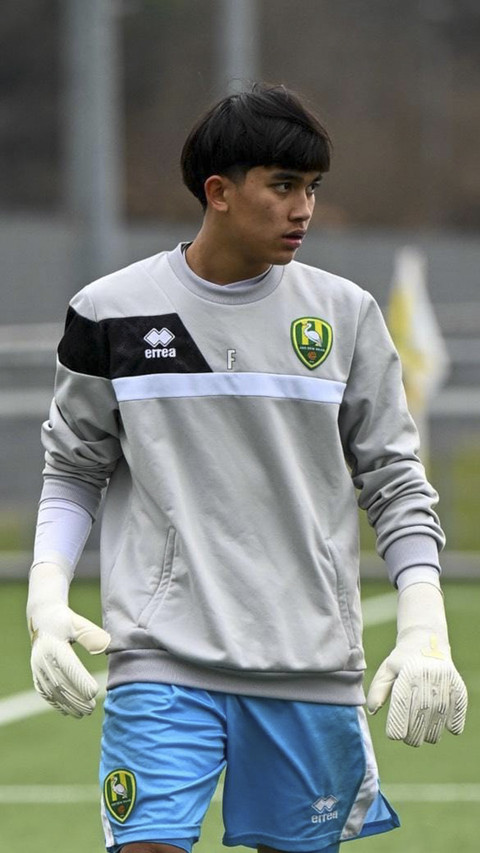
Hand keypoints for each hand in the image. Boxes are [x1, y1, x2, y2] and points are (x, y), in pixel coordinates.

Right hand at [27, 562, 109, 717]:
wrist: (42, 618)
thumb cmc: (65, 621)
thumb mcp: (77, 623)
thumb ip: (90, 635)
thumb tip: (106, 646)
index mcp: (54, 646)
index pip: (69, 667)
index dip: (80, 681)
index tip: (94, 692)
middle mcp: (43, 659)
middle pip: (60, 683)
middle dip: (76, 698)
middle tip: (91, 708)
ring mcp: (38, 667)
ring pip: (52, 691)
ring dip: (67, 704)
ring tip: (83, 713)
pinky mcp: (36, 673)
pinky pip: (44, 691)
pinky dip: (55, 703)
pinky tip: (67, 712)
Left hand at [366, 582, 466, 746]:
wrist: (427, 640)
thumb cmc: (402, 660)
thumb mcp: (387, 670)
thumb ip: (378, 690)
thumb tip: (372, 711)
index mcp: (407, 673)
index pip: (402, 704)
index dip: (398, 724)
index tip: (394, 736)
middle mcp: (427, 677)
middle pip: (421, 714)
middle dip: (414, 734)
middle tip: (409, 739)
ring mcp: (444, 681)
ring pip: (439, 717)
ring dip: (432, 732)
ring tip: (424, 736)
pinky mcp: (457, 685)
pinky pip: (457, 711)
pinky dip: (453, 723)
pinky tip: (447, 728)